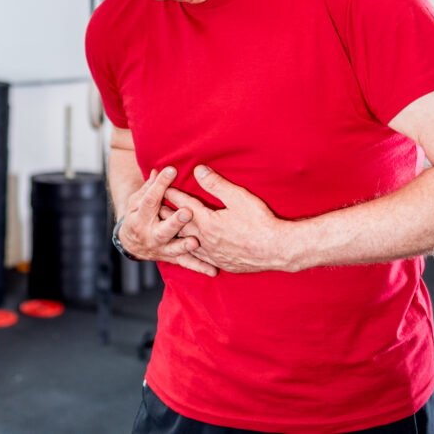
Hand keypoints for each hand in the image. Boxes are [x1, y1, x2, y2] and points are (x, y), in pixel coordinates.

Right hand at [119, 167, 217, 276]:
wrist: (131, 243)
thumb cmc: (137, 215)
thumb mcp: (137, 200)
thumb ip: (149, 188)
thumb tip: (157, 170)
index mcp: (140, 217)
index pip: (150, 199)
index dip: (160, 184)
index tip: (171, 170)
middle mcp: (150, 235)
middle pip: (163, 228)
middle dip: (175, 221)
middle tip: (187, 212)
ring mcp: (161, 248)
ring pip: (174, 248)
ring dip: (185, 245)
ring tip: (195, 242)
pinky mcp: (171, 258)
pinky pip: (186, 263)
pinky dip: (199, 267)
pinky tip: (213, 270)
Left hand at [163, 165, 287, 273]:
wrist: (277, 250)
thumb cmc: (260, 222)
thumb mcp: (238, 198)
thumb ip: (216, 184)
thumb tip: (198, 170)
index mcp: (207, 222)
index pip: (185, 204)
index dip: (173, 194)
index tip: (161, 186)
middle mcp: (205, 240)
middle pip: (180, 225)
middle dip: (168, 215)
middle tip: (156, 209)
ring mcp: (213, 254)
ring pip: (187, 244)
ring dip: (177, 235)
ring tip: (168, 229)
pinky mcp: (222, 263)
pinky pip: (200, 258)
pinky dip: (191, 251)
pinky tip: (191, 250)